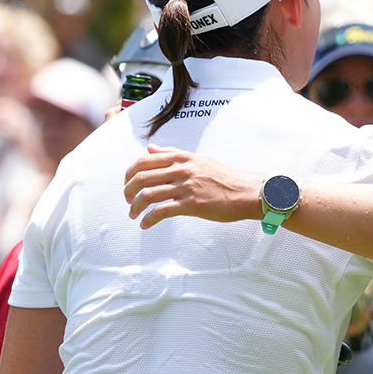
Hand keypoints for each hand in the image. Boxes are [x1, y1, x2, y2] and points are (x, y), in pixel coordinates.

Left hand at [124, 146, 262, 228]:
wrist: (245, 192)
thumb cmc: (223, 177)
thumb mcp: (197, 159)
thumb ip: (172, 153)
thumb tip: (151, 149)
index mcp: (180, 157)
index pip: (144, 161)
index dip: (130, 174)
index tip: (128, 184)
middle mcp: (180, 170)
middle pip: (141, 178)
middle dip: (128, 191)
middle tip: (128, 200)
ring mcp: (185, 187)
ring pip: (147, 196)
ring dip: (135, 207)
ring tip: (133, 214)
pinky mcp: (191, 205)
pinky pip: (161, 212)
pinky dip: (148, 220)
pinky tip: (145, 225)